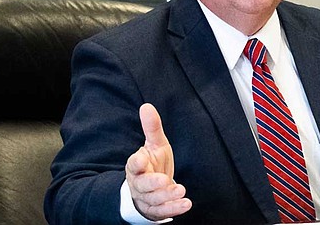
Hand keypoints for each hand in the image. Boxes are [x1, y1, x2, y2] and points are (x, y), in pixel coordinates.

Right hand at [125, 103, 191, 220]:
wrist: (151, 187)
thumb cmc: (152, 163)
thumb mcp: (155, 145)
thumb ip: (151, 128)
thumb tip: (146, 106)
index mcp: (136, 166)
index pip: (133, 164)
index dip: (136, 163)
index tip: (142, 159)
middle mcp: (139, 183)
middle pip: (142, 185)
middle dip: (153, 184)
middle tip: (165, 180)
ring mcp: (146, 198)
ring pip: (153, 200)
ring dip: (166, 196)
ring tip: (181, 191)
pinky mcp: (155, 210)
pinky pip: (163, 212)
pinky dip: (174, 209)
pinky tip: (186, 204)